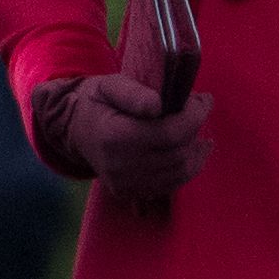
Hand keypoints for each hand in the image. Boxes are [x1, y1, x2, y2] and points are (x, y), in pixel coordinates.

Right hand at [32, 72, 212, 205]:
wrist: (74, 128)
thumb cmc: (96, 102)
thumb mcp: (109, 85)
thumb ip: (133, 92)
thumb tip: (158, 105)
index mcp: (115, 136)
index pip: (171, 133)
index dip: (195, 116)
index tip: (204, 100)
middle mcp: (120, 166)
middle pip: (178, 154)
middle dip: (196, 131)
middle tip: (200, 111)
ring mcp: (124, 183)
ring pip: (178, 174)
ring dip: (196, 154)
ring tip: (201, 136)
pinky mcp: (128, 192)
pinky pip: (168, 186)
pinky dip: (184, 169)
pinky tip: (189, 153)